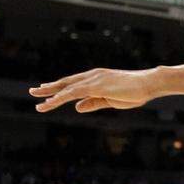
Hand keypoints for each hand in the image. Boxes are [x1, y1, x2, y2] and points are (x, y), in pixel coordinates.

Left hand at [30, 67, 162, 112]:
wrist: (149, 84)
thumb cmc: (135, 92)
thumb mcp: (111, 100)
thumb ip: (93, 103)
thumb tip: (76, 107)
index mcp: (96, 79)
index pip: (73, 83)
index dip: (58, 87)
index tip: (45, 90)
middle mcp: (92, 76)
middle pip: (66, 82)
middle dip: (49, 88)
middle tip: (33, 92)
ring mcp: (93, 79)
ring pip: (67, 88)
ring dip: (51, 95)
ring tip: (37, 102)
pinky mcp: (96, 85)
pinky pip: (74, 92)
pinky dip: (61, 97)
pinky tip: (51, 102)